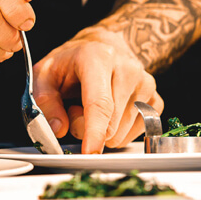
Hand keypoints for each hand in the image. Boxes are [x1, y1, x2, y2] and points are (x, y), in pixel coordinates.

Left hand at [32, 30, 163, 153]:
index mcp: (98, 58)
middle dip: (85, 128)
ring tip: (92, 107)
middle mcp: (128, 69)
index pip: (100, 103)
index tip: (90, 152)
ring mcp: (146, 84)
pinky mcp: (156, 99)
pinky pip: (136, 134)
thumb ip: (45, 102)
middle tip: (74, 108)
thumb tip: (58, 129)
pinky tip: (110, 113)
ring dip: (102, 130)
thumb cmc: (71, 62)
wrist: (102, 47)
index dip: (94, 132)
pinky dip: (118, 132)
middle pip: (109, 124)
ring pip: (122, 133)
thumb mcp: (44, 74)